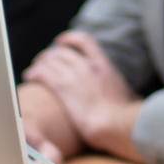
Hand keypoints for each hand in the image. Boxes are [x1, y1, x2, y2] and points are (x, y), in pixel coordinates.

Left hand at [24, 31, 138, 146]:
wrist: (116, 124)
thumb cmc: (125, 117)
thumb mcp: (130, 97)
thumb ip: (127, 93)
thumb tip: (134, 99)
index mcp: (103, 65)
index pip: (83, 40)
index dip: (69, 38)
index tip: (60, 42)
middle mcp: (87, 66)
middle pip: (62, 51)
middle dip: (49, 54)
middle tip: (43, 61)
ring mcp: (74, 76)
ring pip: (50, 60)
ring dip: (39, 63)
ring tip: (33, 70)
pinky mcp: (63, 89)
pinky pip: (43, 73)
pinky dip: (34, 72)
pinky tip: (29, 77)